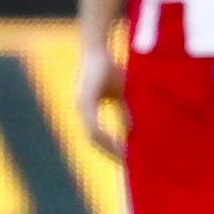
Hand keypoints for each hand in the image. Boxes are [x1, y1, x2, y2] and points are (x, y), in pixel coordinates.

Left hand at [77, 37, 126, 159]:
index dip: (109, 148)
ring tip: (124, 156)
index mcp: (88, 109)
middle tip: (125, 163)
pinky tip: (120, 141)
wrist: (98, 49)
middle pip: (93, 139)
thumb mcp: (121, 94)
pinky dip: (107, 135)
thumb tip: (131, 132)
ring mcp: (82, 105)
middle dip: (109, 152)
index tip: (123, 159)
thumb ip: (124, 112)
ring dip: (109, 147)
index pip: (96, 135)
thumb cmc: (109, 68)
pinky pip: (95, 124)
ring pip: (93, 134)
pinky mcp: (85, 100)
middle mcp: (82, 109)